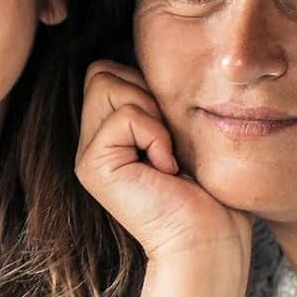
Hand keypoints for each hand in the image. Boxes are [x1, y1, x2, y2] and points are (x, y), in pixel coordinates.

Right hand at [76, 61, 250, 264]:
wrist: (209, 240)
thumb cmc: (208, 190)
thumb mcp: (180, 129)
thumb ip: (155, 98)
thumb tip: (154, 56)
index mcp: (108, 133)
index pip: (108, 69)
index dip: (144, 84)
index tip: (171, 130)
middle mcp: (90, 143)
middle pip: (100, 70)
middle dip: (144, 93)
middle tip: (167, 140)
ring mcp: (88, 155)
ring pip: (106, 82)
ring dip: (150, 113)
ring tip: (165, 154)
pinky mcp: (93, 166)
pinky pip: (124, 114)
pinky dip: (155, 134)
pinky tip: (165, 169)